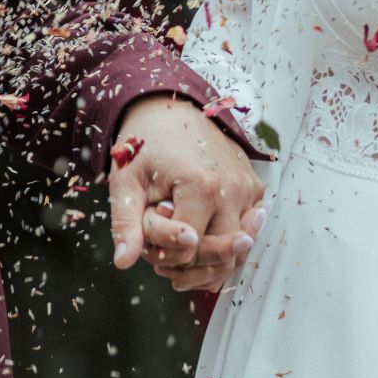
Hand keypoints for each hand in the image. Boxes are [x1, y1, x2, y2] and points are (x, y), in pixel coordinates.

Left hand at [109, 94, 265, 292]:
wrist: (170, 110)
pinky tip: (198, 248)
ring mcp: (249, 189)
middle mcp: (233, 188)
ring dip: (209, 266)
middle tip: (160, 267)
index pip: (189, 246)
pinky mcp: (254, 190)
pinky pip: (246, 233)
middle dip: (189, 268)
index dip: (163, 253)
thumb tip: (123, 262)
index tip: (145, 246)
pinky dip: (226, 249)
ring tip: (177, 263)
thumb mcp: (126, 181)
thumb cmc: (146, 144)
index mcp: (202, 185)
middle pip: (221, 255)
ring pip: (239, 252)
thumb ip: (126, 223)